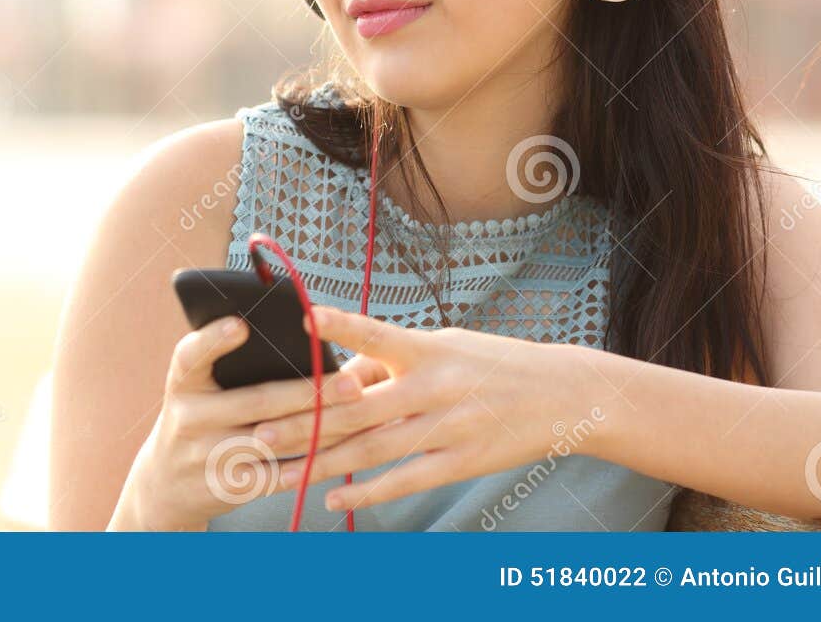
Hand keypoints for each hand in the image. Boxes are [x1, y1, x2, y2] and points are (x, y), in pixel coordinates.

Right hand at [109, 314, 384, 529]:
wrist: (165, 483)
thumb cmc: (198, 418)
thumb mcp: (196, 388)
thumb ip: (227, 364)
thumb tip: (297, 339)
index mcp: (182, 382)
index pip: (190, 355)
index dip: (213, 340)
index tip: (241, 325)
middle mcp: (189, 418)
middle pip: (256, 402)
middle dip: (309, 393)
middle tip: (352, 383)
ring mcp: (207, 456)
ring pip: (277, 441)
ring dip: (323, 429)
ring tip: (360, 415)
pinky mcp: (226, 489)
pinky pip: (278, 476)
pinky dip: (311, 463)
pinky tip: (342, 450)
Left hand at [246, 305, 605, 512]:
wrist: (563, 394)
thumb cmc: (490, 362)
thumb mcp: (443, 345)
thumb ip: (390, 361)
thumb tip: (340, 380)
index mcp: (427, 350)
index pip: (377, 334)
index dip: (342, 327)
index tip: (306, 320)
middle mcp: (433, 388)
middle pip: (358, 407)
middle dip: (304, 421)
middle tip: (257, 430)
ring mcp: (447, 429)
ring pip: (373, 450)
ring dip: (322, 462)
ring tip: (280, 470)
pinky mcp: (461, 463)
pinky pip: (406, 480)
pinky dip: (368, 492)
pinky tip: (335, 498)